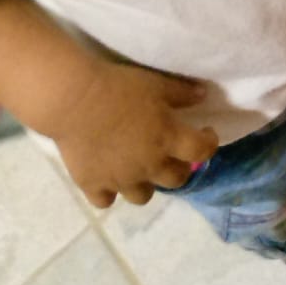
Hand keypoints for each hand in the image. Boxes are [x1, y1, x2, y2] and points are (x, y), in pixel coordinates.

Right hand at [51, 59, 219, 207]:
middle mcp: (149, 166)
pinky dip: (110, 192)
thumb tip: (203, 95)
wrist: (76, 101)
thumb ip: (182, 93)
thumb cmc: (120, 88)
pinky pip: (106, 201)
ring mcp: (121, 180)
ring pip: (143, 196)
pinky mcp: (93, 186)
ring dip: (147, 183)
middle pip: (176, 179)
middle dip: (180, 167)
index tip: (206, 132)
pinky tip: (108, 177)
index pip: (202, 151)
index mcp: (168, 139)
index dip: (209, 143)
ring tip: (140, 167)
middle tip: (173, 152)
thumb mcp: (157, 83)